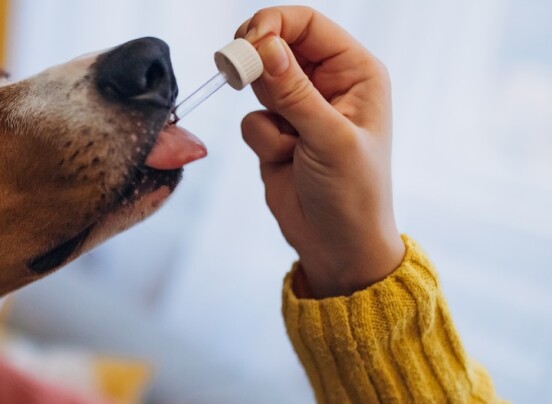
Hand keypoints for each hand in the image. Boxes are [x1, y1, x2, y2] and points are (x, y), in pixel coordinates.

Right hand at [237, 6, 404, 297]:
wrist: (337, 245)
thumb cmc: (353, 193)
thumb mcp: (328, 138)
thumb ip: (293, 91)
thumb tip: (264, 46)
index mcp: (356, 71)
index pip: (307, 24)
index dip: (272, 25)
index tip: (244, 43)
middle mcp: (328, 82)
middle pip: (276, 44)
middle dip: (256, 65)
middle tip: (237, 76)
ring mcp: (300, 107)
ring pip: (258, 82)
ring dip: (265, 113)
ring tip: (289, 144)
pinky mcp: (276, 131)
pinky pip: (250, 117)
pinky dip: (260, 139)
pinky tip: (285, 161)